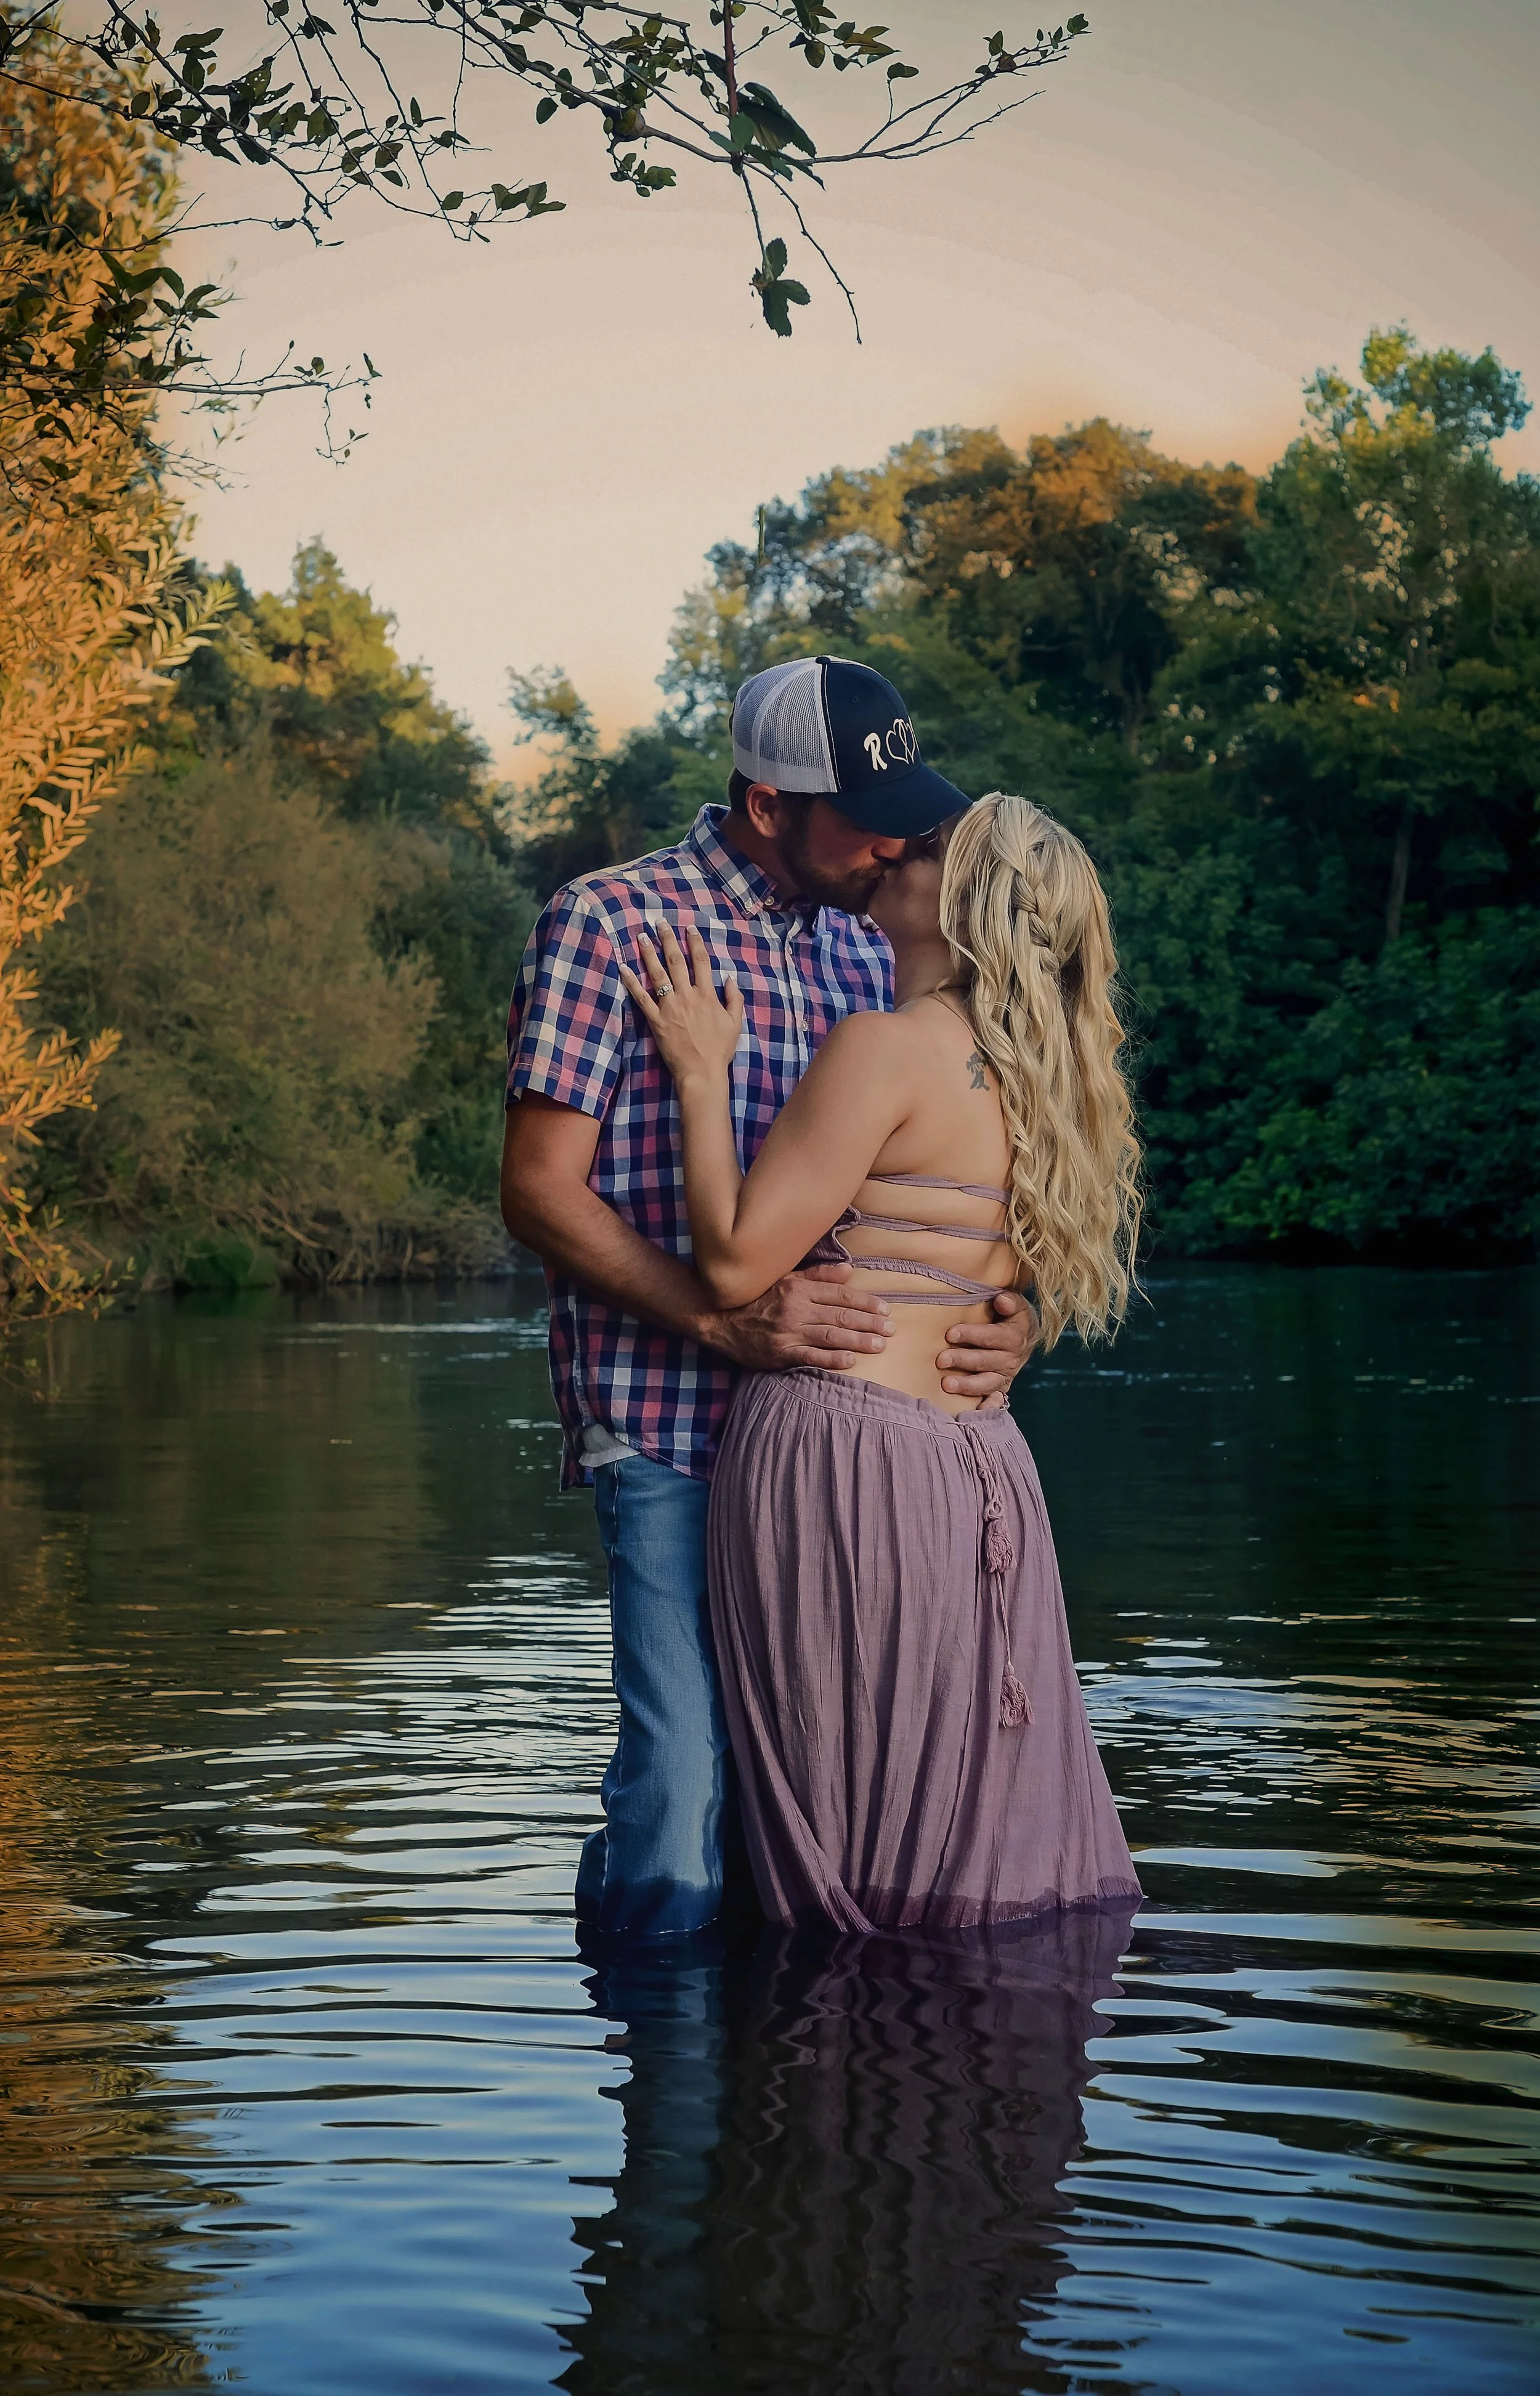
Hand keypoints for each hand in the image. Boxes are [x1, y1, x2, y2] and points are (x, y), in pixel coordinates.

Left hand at [618, 920, 744, 1084]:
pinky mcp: (656, 1020)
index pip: (700, 962)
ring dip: (649, 953)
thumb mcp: (735, 1023)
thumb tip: (729, 978)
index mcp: (707, 995)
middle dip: (668, 940)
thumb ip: (734, 999)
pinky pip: (641, 998)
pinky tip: (623, 967)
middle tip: (659, 923)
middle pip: (676, 961)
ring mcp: (669, 1007)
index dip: (695, 943)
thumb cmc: (719, 1050)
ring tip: (641, 937)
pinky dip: (631, 982)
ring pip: (657, 974)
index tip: (689, 928)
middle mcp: (687, 996)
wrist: (702, 1072)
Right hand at [702, 1263, 894, 1373]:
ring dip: (858, 1341)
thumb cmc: (756, 1298)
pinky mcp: (780, 1354)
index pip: (840, 1295)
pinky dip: (831, 1360)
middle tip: (891, 1329)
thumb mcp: (784, 1279)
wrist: (719, 1319)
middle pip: (840, 1316)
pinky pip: (810, 1358)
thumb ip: (818, 1275)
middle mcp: (795, 1309)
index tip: (885, 1309)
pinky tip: (850, 1361)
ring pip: (830, 1336)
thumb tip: (849, 1270)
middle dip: (869, 1323)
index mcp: (798, 1288)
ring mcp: (788, 1332)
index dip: (865, 1302)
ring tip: (879, 1345)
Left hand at [938, 1288, 1039, 1407]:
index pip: (993, 1337)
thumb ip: (1010, 1301)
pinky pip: (995, 1401)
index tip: (950, 1334)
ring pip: (987, 1383)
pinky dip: (987, 1408)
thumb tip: (1001, 1299)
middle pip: (986, 1361)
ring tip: (946, 1384)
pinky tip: (975, 1412)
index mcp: (1015, 1337)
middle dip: (963, 1360)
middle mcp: (1011, 1359)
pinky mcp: (1000, 1389)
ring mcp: (1005, 1376)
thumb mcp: (1016, 1306)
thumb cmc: (1011, 1317)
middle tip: (941, 1360)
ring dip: (967, 1385)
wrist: (1026, 1338)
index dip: (972, 1335)